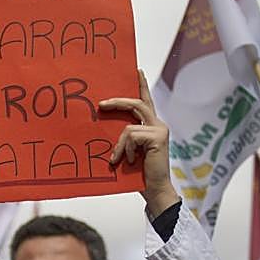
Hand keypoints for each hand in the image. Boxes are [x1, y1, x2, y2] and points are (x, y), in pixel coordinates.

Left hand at [99, 70, 178, 215]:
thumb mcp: (127, 149)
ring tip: (118, 159)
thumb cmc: (138, 172)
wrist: (153, 189)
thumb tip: (103, 123)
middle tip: (100, 104)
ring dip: (120, 144)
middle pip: (136, 103)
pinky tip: (129, 161)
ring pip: (129, 125)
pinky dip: (125, 149)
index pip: (145, 100)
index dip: (141, 85)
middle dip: (117, 102)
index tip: (136, 70)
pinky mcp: (158, 137)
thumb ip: (122, 136)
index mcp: (151, 125)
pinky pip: (131, 135)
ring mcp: (159, 130)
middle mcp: (157, 124)